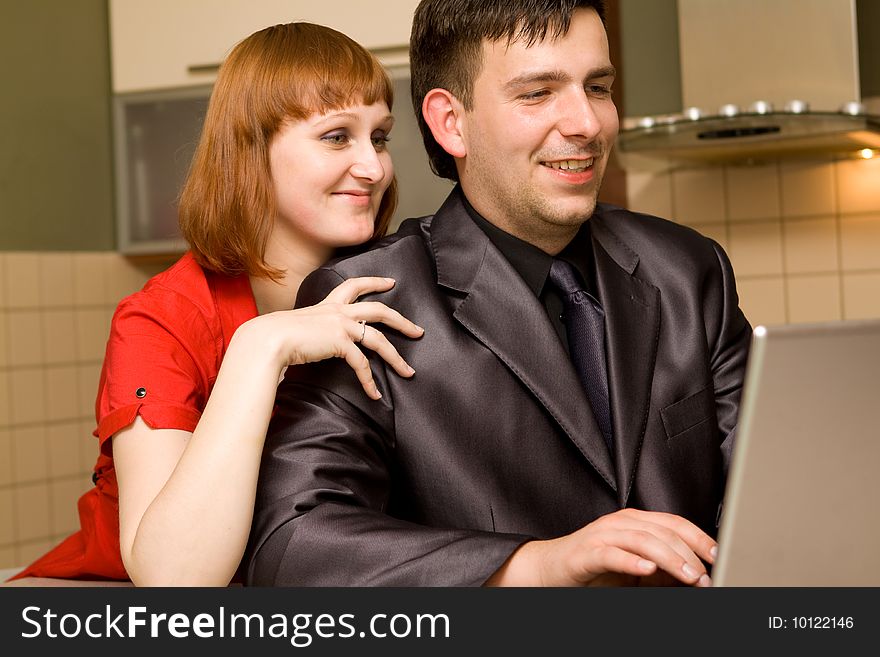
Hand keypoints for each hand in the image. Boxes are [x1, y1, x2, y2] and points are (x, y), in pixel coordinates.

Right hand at [237, 277, 423, 399]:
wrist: (268, 339)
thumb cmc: (275, 336)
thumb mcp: (298, 326)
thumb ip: (313, 330)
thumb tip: (317, 340)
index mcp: (328, 305)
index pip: (355, 285)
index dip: (375, 282)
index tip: (391, 282)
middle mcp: (338, 311)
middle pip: (379, 310)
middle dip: (401, 320)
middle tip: (418, 331)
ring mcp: (341, 325)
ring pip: (379, 338)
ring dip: (396, 357)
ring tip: (408, 371)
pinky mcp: (340, 342)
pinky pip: (362, 364)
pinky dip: (369, 382)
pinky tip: (375, 394)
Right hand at [487, 508, 716, 586]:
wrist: (550, 570)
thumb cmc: (594, 569)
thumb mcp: (635, 568)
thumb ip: (661, 568)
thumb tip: (695, 575)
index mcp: (634, 521)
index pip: (674, 523)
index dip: (699, 537)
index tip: (719, 556)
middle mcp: (619, 523)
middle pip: (662, 532)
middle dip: (688, 554)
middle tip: (705, 576)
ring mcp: (601, 536)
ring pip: (642, 540)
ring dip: (669, 559)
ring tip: (688, 576)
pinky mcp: (585, 553)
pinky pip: (611, 554)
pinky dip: (631, 562)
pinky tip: (646, 570)